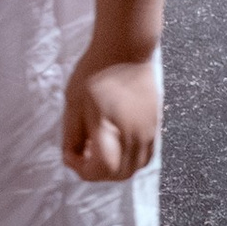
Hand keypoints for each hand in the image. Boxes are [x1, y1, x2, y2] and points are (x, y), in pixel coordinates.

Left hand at [63, 53, 160, 181]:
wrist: (126, 50)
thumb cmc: (95, 71)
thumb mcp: (73, 101)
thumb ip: (73, 133)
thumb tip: (72, 156)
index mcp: (110, 127)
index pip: (102, 168)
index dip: (82, 169)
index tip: (70, 154)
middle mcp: (134, 134)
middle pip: (120, 175)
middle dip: (97, 173)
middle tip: (82, 155)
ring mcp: (148, 132)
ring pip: (135, 169)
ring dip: (115, 169)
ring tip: (98, 150)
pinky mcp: (156, 126)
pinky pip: (145, 156)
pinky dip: (130, 161)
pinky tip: (116, 145)